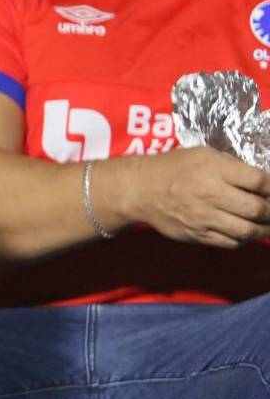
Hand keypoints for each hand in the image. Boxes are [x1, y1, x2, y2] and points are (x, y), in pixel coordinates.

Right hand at [127, 147, 269, 247]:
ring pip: (246, 231)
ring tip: (268, 226)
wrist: (141, 190)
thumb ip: (233, 167)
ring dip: (264, 230)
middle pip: (257, 209)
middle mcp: (211, 196)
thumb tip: (260, 183)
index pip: (259, 181)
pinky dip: (243, 239)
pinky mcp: (196, 235)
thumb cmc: (175, 168)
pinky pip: (229, 243)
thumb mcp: (205, 155)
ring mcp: (204, 219)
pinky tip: (246, 233)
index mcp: (215, 171)